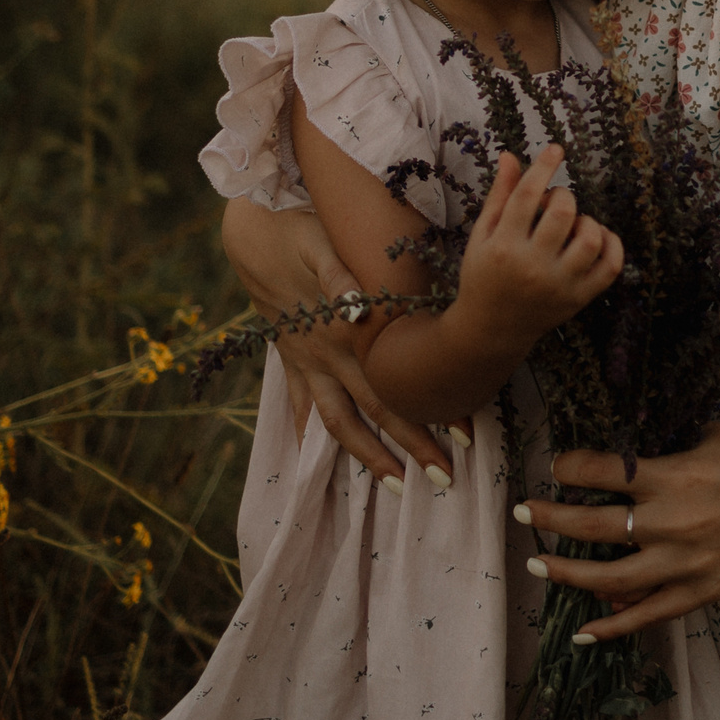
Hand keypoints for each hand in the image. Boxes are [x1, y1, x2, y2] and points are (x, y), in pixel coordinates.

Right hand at [219, 195, 462, 488]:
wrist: (253, 233)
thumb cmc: (302, 231)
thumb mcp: (324, 245)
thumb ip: (341, 277)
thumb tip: (360, 308)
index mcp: (348, 332)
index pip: (394, 382)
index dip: (429, 408)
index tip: (466, 433)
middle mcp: (330, 355)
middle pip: (376, 411)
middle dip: (412, 446)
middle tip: (446, 479)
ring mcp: (308, 361)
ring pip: (339, 421)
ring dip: (368, 457)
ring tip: (396, 489)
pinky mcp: (291, 359)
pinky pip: (301, 406)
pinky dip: (309, 437)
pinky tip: (320, 465)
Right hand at [451, 147, 624, 349]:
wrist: (492, 329)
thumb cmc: (484, 275)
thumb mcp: (483, 235)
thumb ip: (500, 195)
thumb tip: (511, 155)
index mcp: (504, 247)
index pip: (527, 195)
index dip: (544, 167)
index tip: (556, 150)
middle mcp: (533, 267)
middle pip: (562, 213)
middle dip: (563, 196)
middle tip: (555, 201)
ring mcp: (560, 285)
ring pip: (590, 239)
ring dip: (586, 220)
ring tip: (572, 224)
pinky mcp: (579, 299)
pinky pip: (611, 267)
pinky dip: (612, 244)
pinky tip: (597, 237)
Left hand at [514, 423, 719, 641]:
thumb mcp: (705, 437)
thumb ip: (663, 454)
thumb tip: (625, 463)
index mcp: (670, 476)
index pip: (601, 472)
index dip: (570, 468)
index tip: (556, 466)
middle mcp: (670, 522)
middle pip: (592, 526)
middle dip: (550, 519)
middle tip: (523, 513)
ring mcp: (684, 562)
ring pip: (609, 578)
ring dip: (567, 573)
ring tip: (538, 566)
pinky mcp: (701, 590)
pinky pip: (648, 615)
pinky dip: (613, 626)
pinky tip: (582, 632)